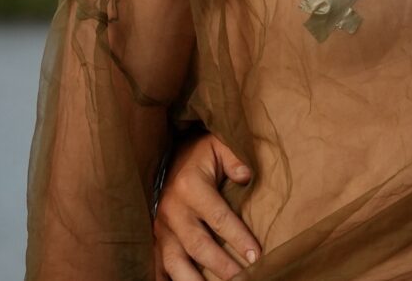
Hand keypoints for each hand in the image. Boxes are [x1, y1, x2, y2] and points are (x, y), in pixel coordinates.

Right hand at [152, 131, 260, 279]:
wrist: (170, 155)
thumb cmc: (201, 153)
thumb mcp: (219, 145)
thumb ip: (235, 157)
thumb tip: (247, 176)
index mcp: (190, 187)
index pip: (219, 218)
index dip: (238, 238)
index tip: (257, 255)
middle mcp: (172, 210)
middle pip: (198, 245)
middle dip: (220, 265)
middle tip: (243, 279)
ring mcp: (161, 228)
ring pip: (174, 261)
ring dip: (192, 280)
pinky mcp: (155, 238)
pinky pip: (158, 264)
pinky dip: (167, 279)